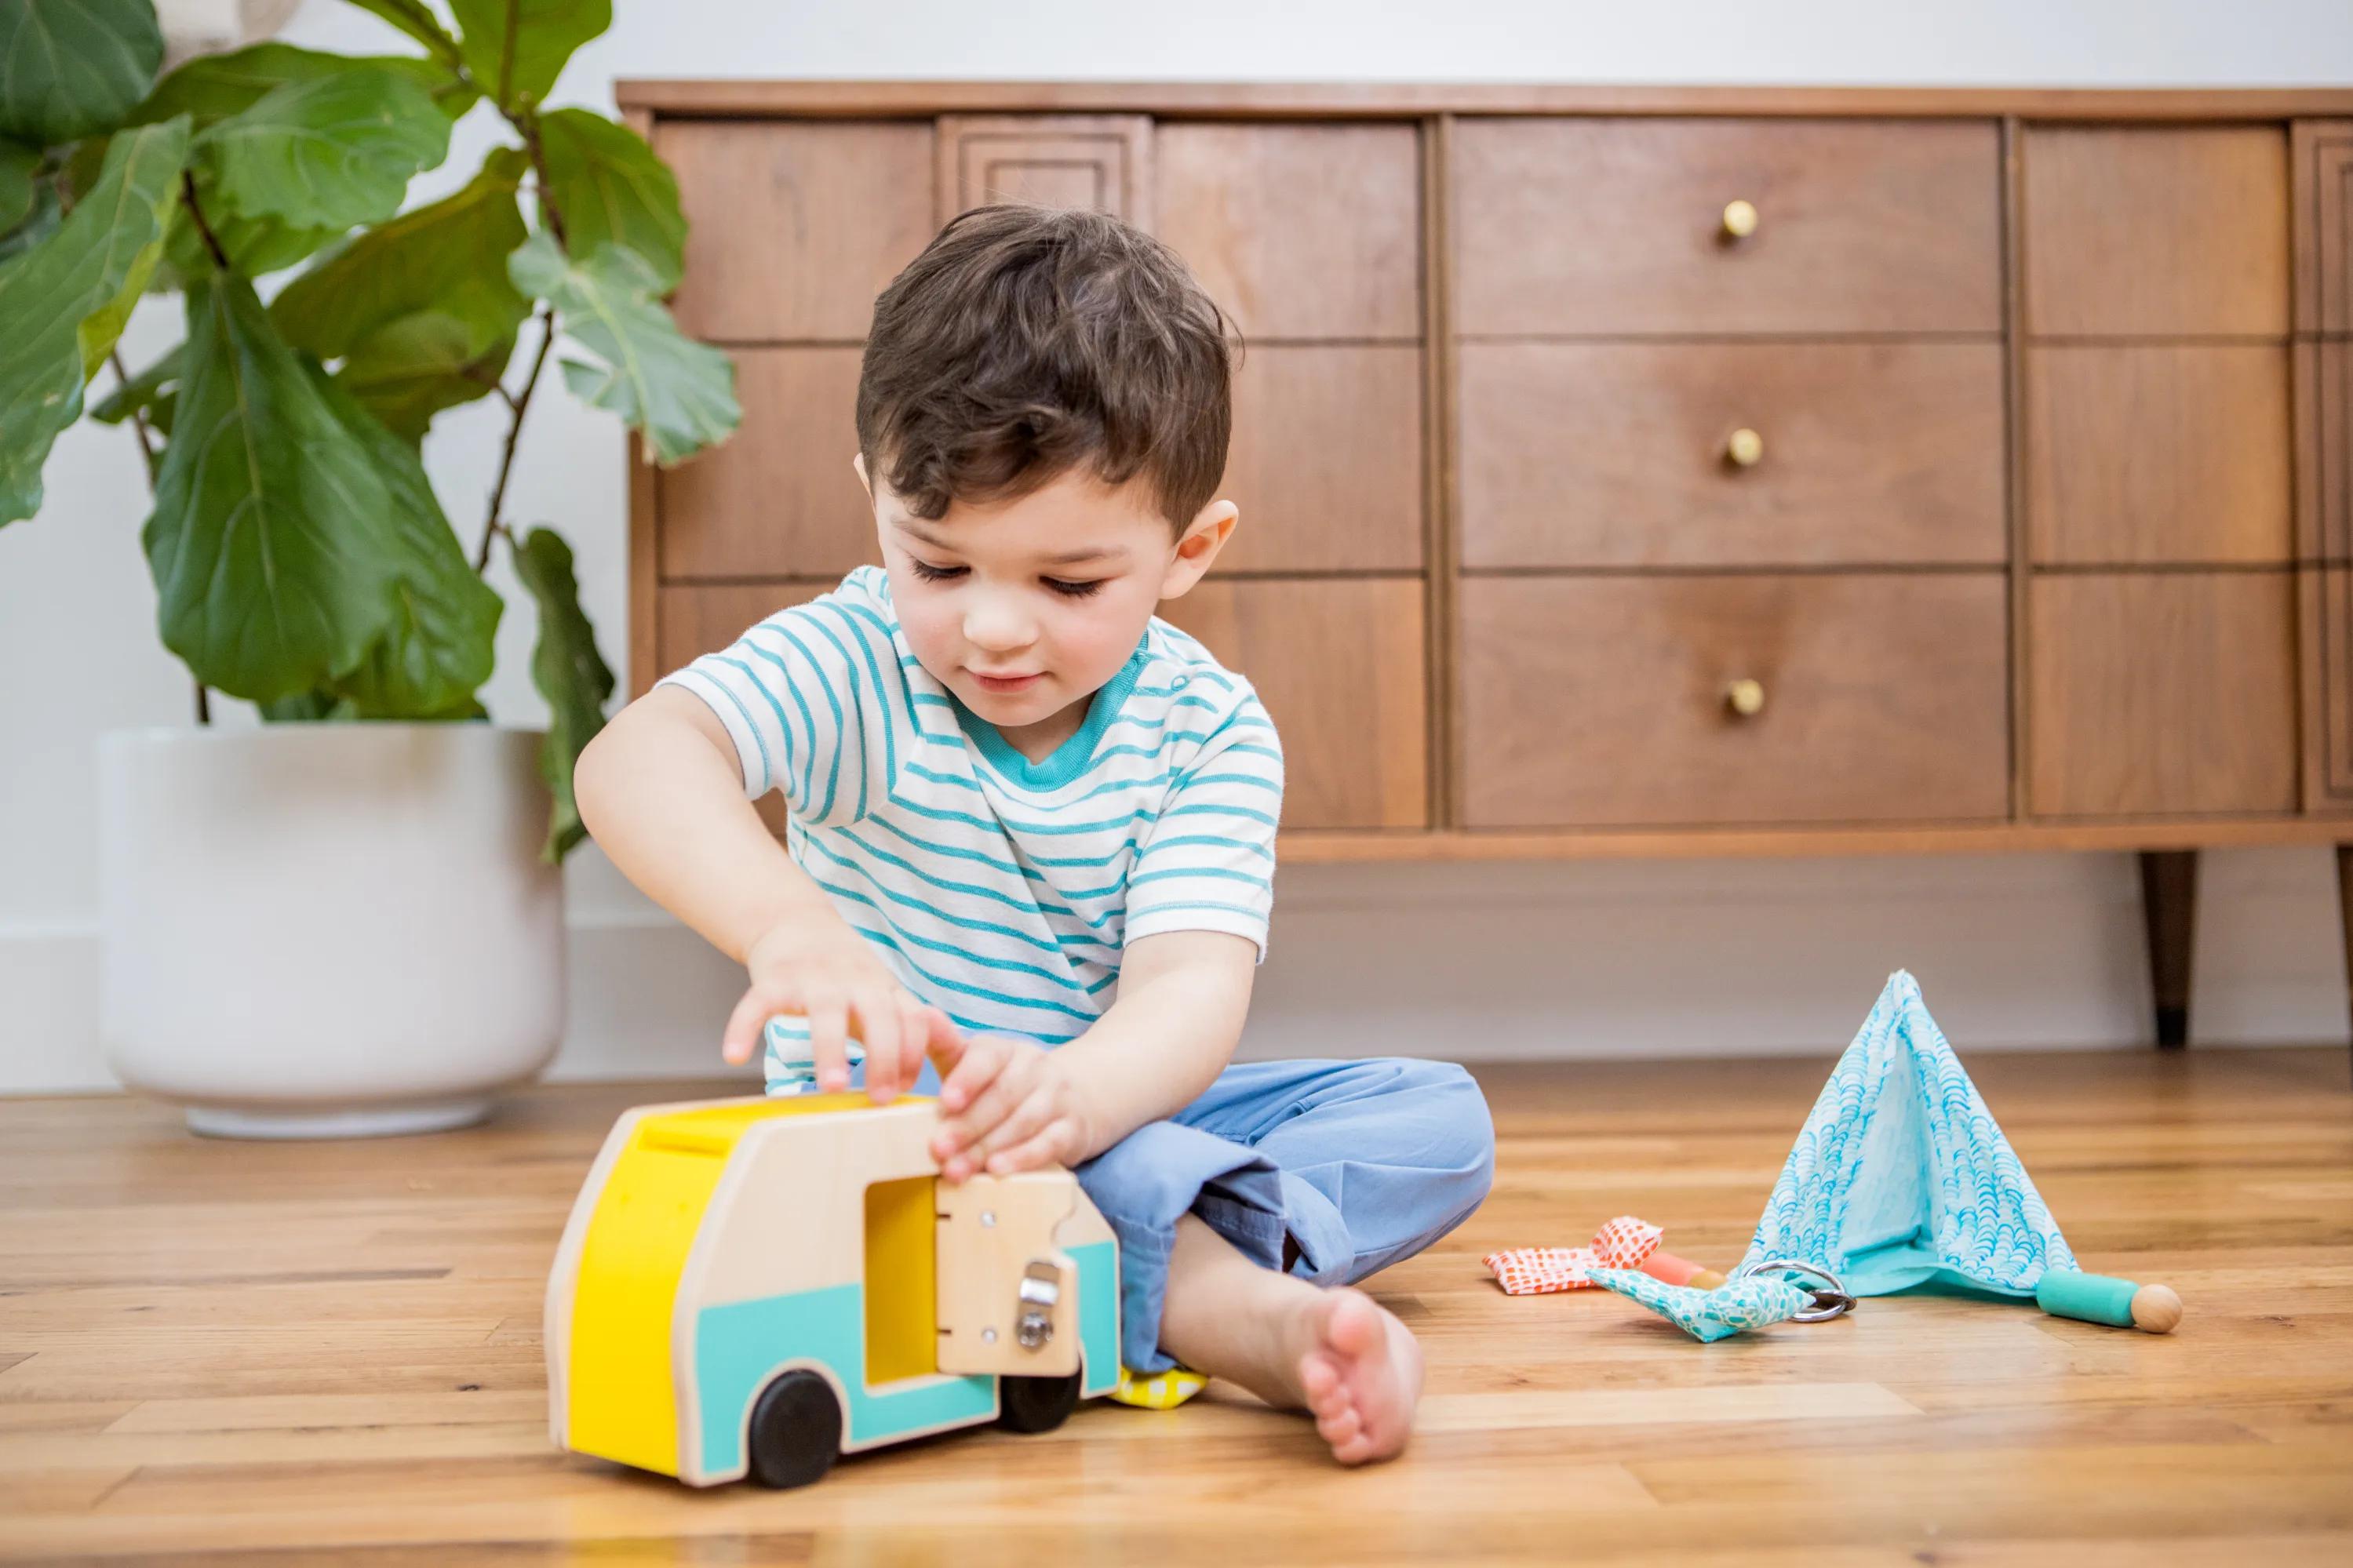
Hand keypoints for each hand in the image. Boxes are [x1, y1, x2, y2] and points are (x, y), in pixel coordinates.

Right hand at [724, 919, 958, 1103]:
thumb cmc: (843, 972)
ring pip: (827, 1013)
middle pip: (879, 1016)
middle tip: (880, 1099)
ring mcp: (814, 978)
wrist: (795, 920)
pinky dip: (744, 1027)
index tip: (903, 1091)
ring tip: (832, 1086)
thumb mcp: (878, 991)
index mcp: (883, 988)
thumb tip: (903, 1086)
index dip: (912, 1054)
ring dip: (832, 1050)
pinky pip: (759, 1003)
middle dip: (884, 1056)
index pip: (911, 1019)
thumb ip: (895, 1030)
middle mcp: (855, 981)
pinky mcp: (774, 977)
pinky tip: (735, 1055)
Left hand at [929, 1035, 1094, 1181]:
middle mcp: (1034, 1067)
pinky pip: (1049, 1143)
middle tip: (938, 1148)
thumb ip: (946, 1048)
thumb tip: (920, 1020)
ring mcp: (1058, 1097)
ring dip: (987, 1147)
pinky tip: (998, 1170)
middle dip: (967, 1124)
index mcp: (1005, 1050)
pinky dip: (1022, 1157)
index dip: (966, 1079)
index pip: (987, 1057)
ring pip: (1023, 1121)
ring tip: (958, 1169)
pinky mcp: (1073, 1128)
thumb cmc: (1005, 1085)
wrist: (1074, 1097)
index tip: (945, 1102)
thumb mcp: (975, 1065)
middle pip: (1002, 1095)